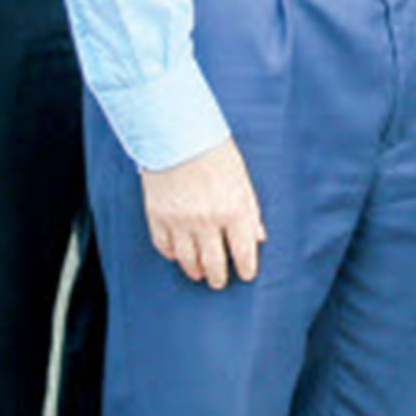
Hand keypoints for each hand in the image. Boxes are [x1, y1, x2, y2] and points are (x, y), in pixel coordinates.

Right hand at [141, 138, 264, 288]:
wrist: (176, 134)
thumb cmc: (214, 153)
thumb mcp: (241, 179)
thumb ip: (250, 211)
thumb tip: (258, 237)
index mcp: (233, 210)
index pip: (243, 252)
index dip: (246, 268)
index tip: (246, 274)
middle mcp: (206, 221)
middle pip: (214, 263)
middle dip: (219, 277)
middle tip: (219, 281)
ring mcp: (180, 221)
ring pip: (188, 261)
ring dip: (196, 271)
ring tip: (200, 274)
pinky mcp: (157, 217)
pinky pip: (165, 247)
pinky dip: (172, 255)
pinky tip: (178, 256)